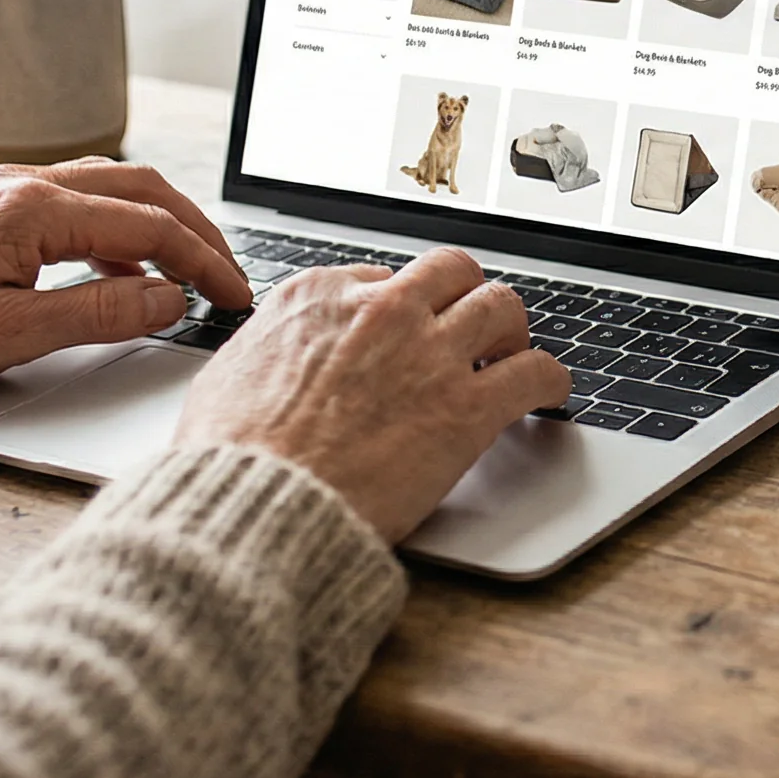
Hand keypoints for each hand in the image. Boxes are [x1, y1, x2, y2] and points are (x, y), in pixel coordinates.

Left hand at [0, 159, 251, 396]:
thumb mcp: (5, 337)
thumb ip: (98, 315)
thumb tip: (169, 300)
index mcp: (32, 209)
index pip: (149, 227)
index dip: (203, 262)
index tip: (233, 296)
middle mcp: (19, 185)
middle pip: (140, 189)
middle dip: (196, 231)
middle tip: (228, 276)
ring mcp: (0, 192)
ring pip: (109, 188)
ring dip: (158, 224)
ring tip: (188, 270)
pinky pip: (74, 203)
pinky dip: (116, 231)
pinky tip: (120, 273)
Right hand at [175, 247, 567, 540]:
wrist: (259, 504)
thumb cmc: (232, 457)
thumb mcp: (228, 373)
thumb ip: (270, 348)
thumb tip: (281, 353)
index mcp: (318, 297)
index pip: (384, 279)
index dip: (401, 310)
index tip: (407, 334)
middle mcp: (382, 310)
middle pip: (451, 273)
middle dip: (464, 298)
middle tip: (470, 332)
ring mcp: (430, 354)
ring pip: (502, 305)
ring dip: (510, 331)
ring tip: (510, 357)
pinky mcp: (468, 407)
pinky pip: (536, 372)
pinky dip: (550, 380)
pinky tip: (549, 395)